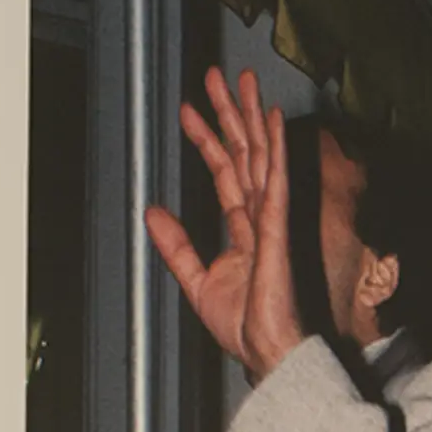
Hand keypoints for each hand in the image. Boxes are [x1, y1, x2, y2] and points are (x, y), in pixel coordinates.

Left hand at [143, 68, 302, 379]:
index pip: (224, 172)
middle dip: (231, 114)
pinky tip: (271, 125)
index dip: (207, 140)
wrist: (267, 353)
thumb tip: (152, 213)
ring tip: (245, 83)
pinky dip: (273, 152)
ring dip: (252, 118)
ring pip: (261, 157)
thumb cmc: (245, 326)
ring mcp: (272, 220)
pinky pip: (275, 184)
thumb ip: (177, 246)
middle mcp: (260, 217)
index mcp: (244, 229)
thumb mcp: (197, 281)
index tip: (189, 112)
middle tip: (218, 78)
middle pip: (244, 153)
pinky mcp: (278, 231)